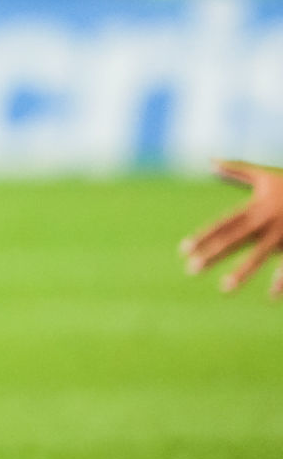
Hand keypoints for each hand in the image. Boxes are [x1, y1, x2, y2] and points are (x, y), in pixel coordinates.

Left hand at [181, 161, 282, 295]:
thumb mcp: (264, 176)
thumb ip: (236, 171)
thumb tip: (210, 162)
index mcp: (255, 207)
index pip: (223, 224)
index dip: (204, 236)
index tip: (184, 249)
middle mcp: (266, 221)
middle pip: (235, 240)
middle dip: (214, 254)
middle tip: (192, 270)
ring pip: (260, 255)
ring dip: (243, 272)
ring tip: (225, 288)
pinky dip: (282, 280)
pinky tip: (272, 296)